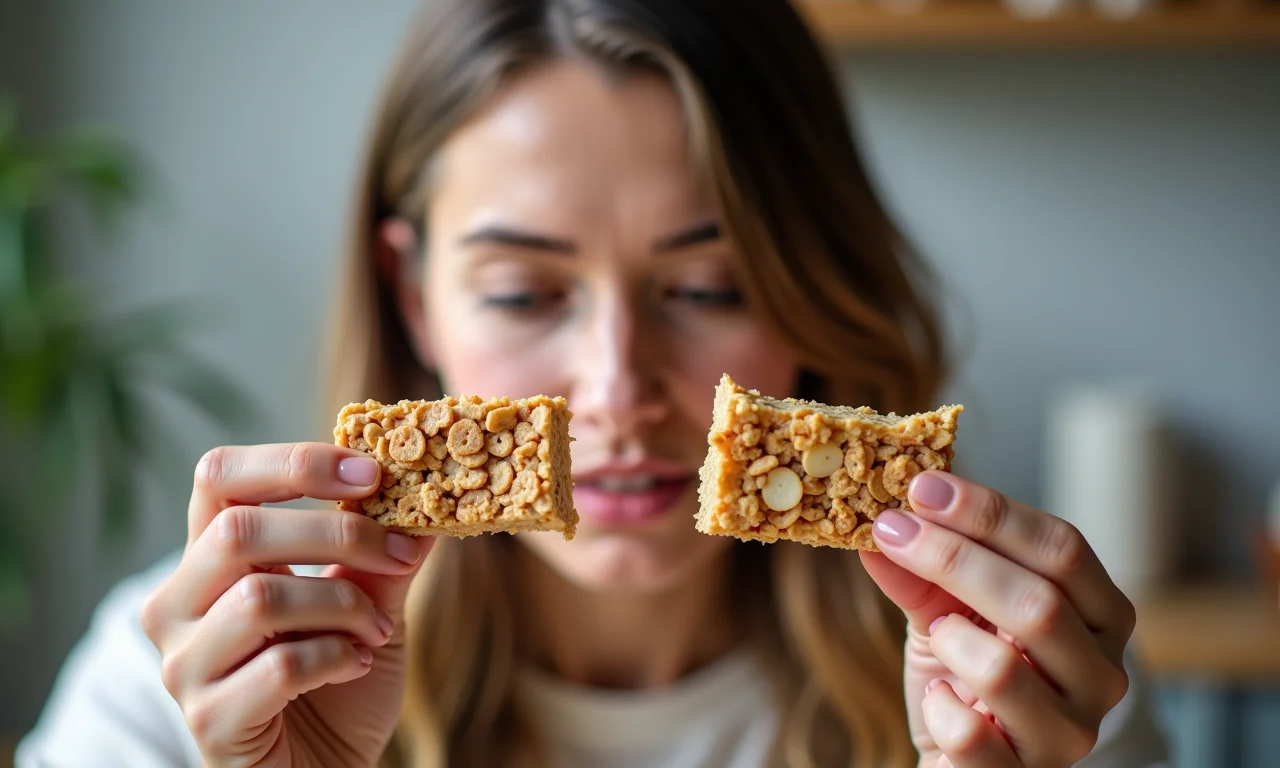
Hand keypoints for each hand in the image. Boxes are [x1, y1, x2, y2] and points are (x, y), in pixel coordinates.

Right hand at [140, 443, 433, 767]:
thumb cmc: (338, 686)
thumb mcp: (370, 608)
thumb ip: (384, 556)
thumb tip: (428, 497)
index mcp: (208, 561)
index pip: (218, 477)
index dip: (292, 463)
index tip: (369, 472)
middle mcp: (177, 605)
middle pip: (237, 533)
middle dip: (336, 535)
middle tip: (401, 553)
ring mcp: (183, 665)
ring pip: (259, 600)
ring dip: (342, 607)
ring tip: (377, 631)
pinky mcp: (208, 719)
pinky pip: (278, 667)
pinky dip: (335, 659)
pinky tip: (354, 667)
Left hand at [860, 471, 1134, 767]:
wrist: (961, 757)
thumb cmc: (964, 673)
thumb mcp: (946, 608)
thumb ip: (921, 569)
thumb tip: (883, 524)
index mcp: (1099, 615)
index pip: (1063, 549)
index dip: (990, 513)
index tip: (923, 487)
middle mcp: (1101, 674)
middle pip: (1040, 601)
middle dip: (955, 558)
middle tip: (891, 529)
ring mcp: (1068, 732)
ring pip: (1005, 669)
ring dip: (950, 638)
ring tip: (938, 632)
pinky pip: (972, 736)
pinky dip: (939, 708)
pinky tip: (938, 697)